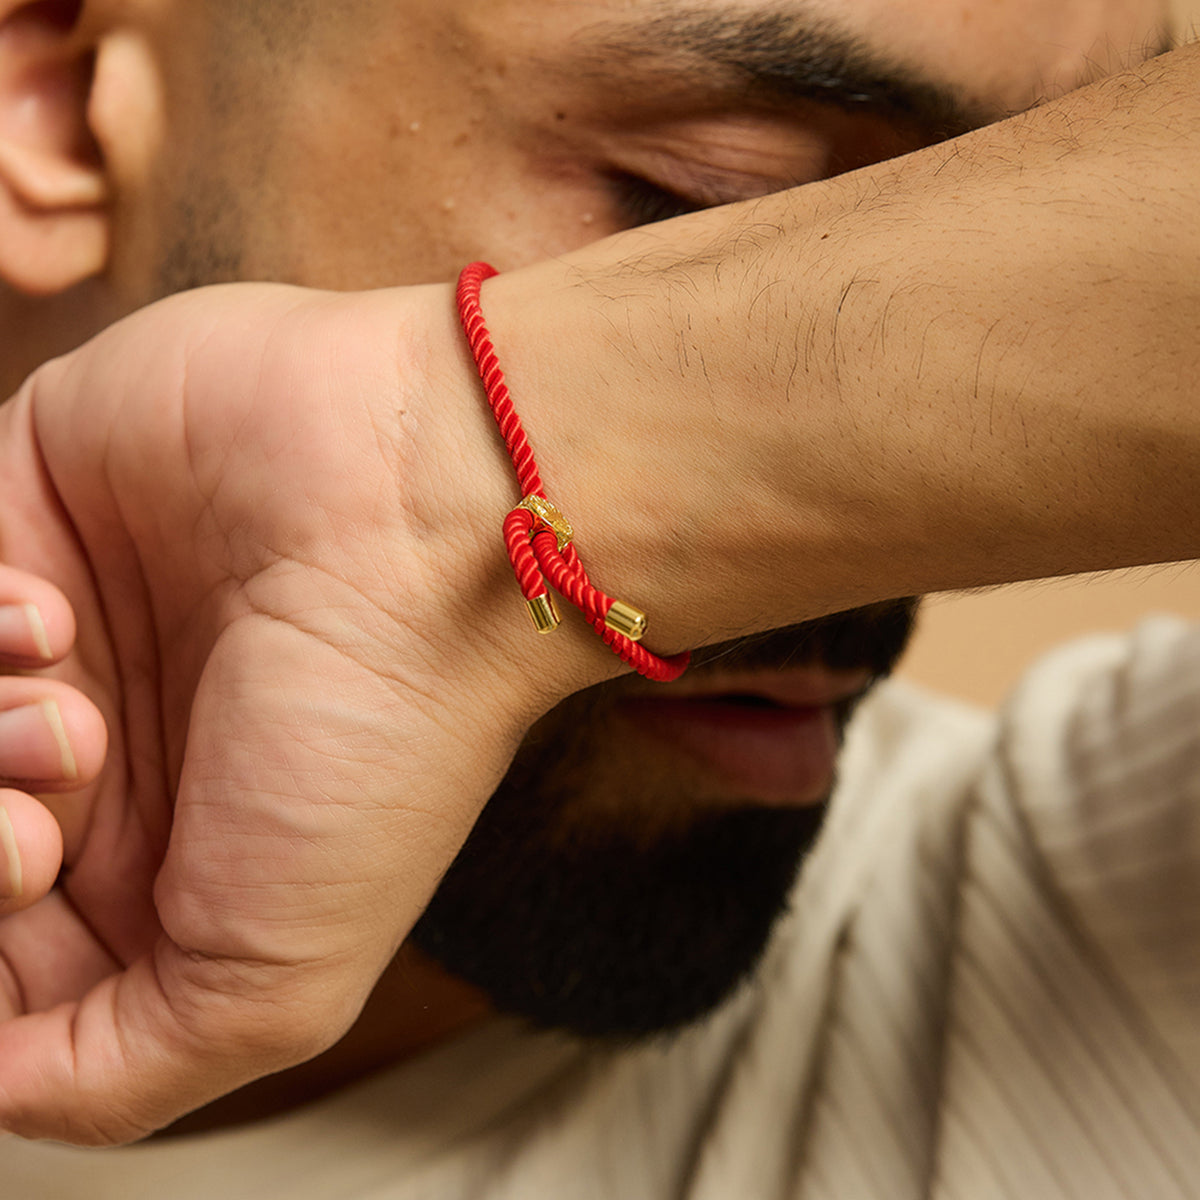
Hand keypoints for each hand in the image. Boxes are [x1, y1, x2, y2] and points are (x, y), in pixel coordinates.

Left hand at [0, 283, 605, 1142]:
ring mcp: (62, 640)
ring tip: (76, 720)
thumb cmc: (374, 740)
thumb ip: (109, 1076)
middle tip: (36, 835)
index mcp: (158, 878)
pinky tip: (58, 615)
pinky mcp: (25, 515)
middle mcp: (104, 764)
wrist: (411, 525)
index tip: (37, 899)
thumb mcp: (271, 987)